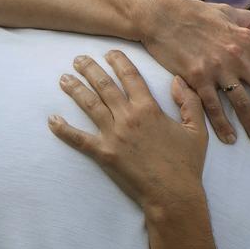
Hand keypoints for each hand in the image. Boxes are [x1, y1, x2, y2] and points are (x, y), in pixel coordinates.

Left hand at [47, 51, 207, 212]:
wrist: (173, 195)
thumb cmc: (186, 164)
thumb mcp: (197, 130)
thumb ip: (189, 102)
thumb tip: (178, 80)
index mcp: (149, 108)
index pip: (130, 76)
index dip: (119, 62)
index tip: (109, 53)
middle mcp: (128, 117)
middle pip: (104, 85)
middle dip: (89, 69)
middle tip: (78, 59)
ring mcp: (114, 135)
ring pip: (90, 105)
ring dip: (75, 90)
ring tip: (64, 79)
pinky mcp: (103, 154)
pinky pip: (78, 139)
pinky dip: (63, 129)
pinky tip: (52, 120)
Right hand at [137, 0, 249, 143]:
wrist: (162, 17)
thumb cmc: (195, 12)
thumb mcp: (229, 10)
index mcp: (247, 39)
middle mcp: (237, 57)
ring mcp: (217, 71)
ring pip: (243, 104)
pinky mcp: (197, 81)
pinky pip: (213, 108)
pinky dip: (223, 126)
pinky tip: (230, 138)